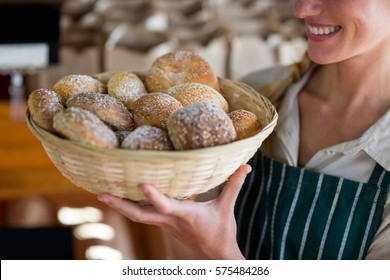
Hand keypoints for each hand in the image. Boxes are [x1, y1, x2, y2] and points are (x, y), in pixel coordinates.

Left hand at [97, 164, 250, 259]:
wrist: (215, 256)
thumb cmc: (221, 232)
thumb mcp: (227, 207)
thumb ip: (234, 185)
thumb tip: (247, 165)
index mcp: (185, 215)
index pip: (166, 206)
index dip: (154, 196)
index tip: (141, 183)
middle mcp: (170, 221)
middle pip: (139, 215)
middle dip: (120, 205)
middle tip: (100, 194)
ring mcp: (164, 224)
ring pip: (137, 216)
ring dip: (120, 206)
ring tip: (102, 194)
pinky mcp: (164, 225)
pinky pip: (143, 215)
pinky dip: (130, 207)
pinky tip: (122, 199)